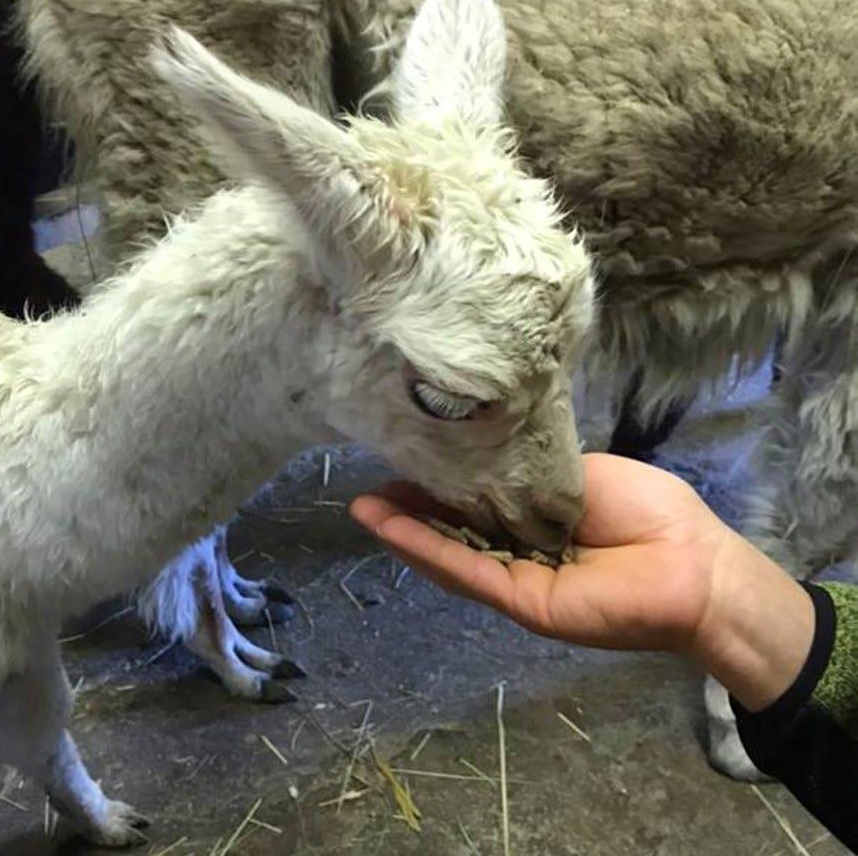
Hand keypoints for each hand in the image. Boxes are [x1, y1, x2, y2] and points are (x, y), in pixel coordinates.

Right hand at [351, 453, 813, 709]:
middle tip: (367, 484)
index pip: (472, 501)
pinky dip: (425, 549)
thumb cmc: (649, 511)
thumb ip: (526, 472)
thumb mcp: (578, 474)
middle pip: (452, 529)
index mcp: (534, 519)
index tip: (401, 458)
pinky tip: (389, 526)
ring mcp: (516, 579)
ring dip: (403, 531)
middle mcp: (518, 550)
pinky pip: (466, 571)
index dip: (434, 484)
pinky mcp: (519, 600)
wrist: (693, 564)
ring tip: (362, 506)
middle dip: (408, 509)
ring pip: (449, 553)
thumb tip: (480, 453)